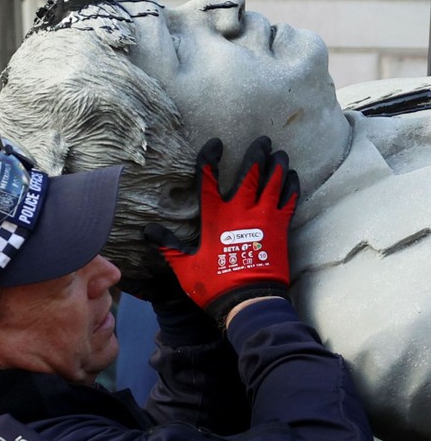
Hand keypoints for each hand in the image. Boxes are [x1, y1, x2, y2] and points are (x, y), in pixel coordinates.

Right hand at [144, 137, 298, 325]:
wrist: (250, 300)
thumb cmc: (214, 283)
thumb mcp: (184, 265)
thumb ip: (168, 244)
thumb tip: (148, 230)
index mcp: (215, 217)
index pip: (209, 180)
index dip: (211, 159)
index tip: (216, 144)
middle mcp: (241, 211)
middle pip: (250, 174)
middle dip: (256, 154)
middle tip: (263, 140)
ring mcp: (264, 218)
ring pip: (273, 183)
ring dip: (277, 166)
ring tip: (280, 153)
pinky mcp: (281, 228)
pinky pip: (289, 201)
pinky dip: (291, 187)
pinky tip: (292, 177)